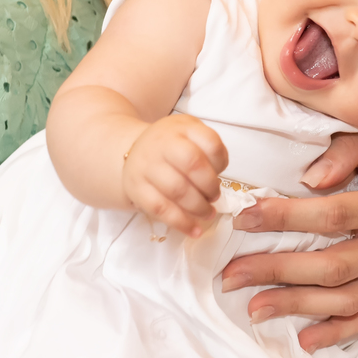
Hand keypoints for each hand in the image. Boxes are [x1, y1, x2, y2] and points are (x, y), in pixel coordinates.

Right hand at [121, 114, 227, 235]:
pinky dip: (180, 223)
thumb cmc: (172, 145)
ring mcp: (147, 165)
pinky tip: (194, 230)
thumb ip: (209, 150)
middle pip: (193, 164)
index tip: (221, 172)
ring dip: (198, 206)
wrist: (136, 149)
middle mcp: (162, 143)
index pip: (210, 142)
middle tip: (214, 197)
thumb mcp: (192, 134)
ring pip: (177, 189)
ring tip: (208, 213)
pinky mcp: (137, 188)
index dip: (221, 161)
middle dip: (210, 186)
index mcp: (183, 127)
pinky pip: (160, 209)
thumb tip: (218, 179)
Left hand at [221, 129, 357, 351]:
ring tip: (255, 307)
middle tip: (234, 275)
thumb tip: (309, 179)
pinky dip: (337, 331)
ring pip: (348, 299)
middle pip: (335, 266)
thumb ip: (341, 153)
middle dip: (279, 272)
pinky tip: (304, 337)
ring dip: (298, 307)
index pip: (334, 215)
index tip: (246, 219)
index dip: (286, 218)